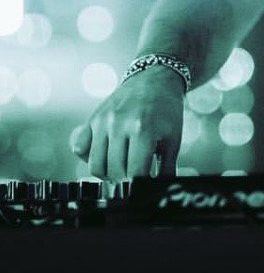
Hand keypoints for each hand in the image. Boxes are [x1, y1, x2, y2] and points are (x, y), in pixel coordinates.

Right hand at [71, 65, 184, 181]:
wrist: (155, 79)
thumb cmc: (167, 112)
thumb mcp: (173, 139)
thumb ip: (167, 168)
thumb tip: (162, 193)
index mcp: (143, 129)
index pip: (134, 173)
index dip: (139, 186)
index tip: (143, 189)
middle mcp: (119, 124)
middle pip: (114, 172)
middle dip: (125, 182)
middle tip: (135, 179)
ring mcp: (103, 121)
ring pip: (95, 165)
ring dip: (108, 174)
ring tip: (122, 169)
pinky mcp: (92, 119)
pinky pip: (80, 150)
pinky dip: (89, 158)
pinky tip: (107, 154)